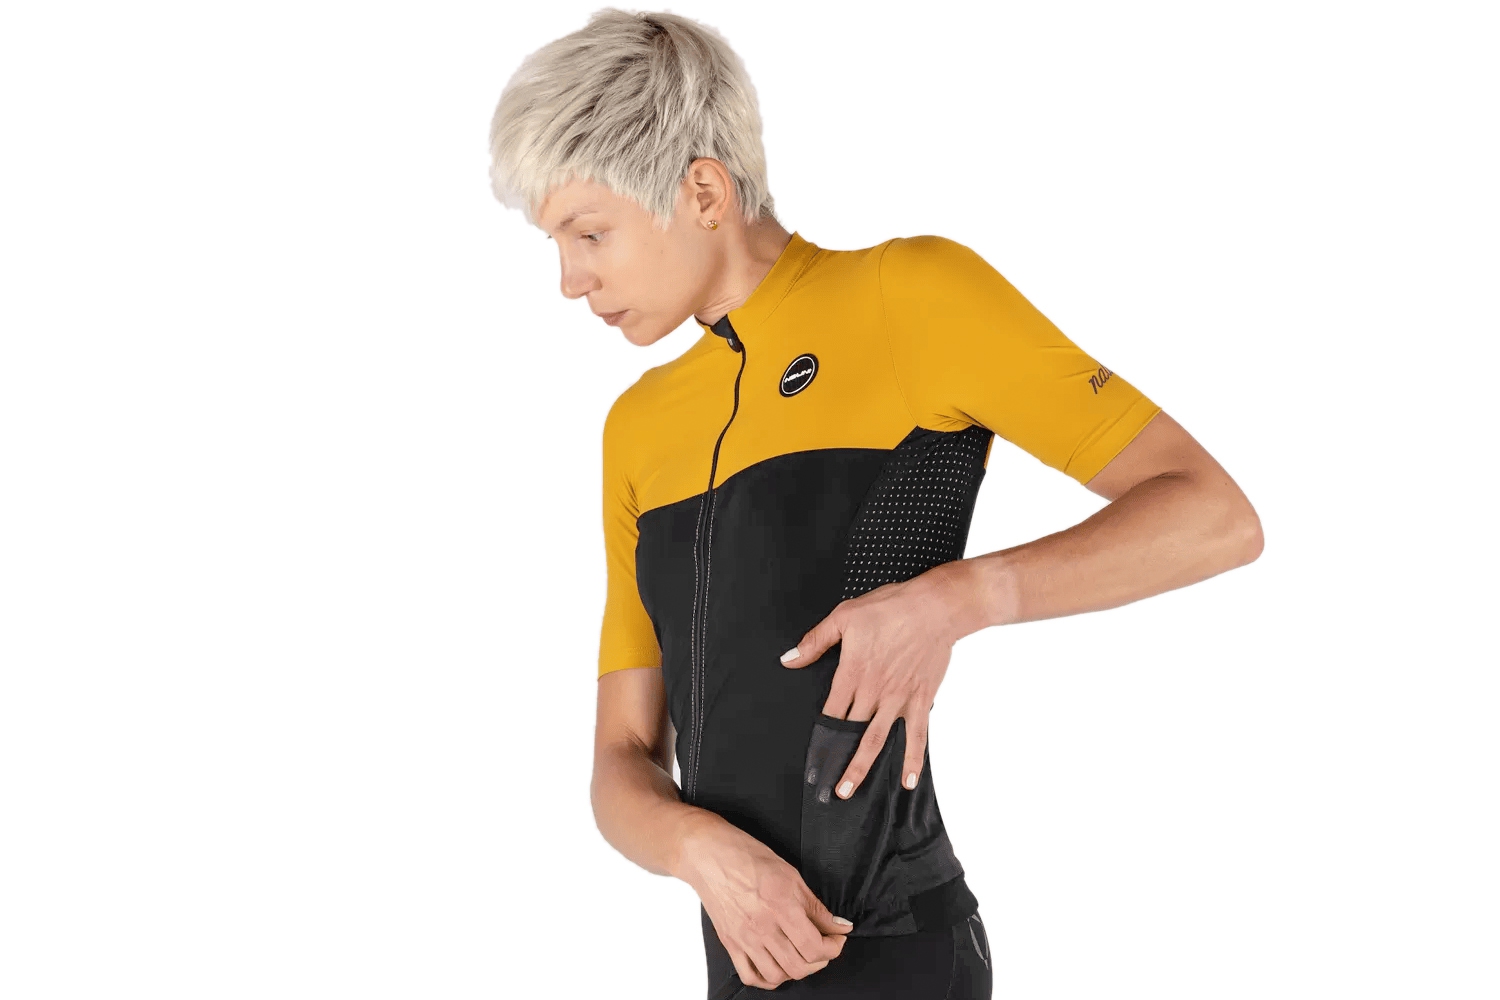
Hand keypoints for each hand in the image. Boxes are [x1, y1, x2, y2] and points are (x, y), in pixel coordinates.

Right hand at [675, 812, 851, 989]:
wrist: (707, 855)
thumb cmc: (746, 856)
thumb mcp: (790, 873)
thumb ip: (815, 905)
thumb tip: (839, 925)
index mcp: (780, 905)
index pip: (814, 946)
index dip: (834, 947)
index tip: (837, 938)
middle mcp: (762, 927)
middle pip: (799, 966)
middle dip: (820, 960)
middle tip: (824, 946)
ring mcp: (744, 938)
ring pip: (777, 976)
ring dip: (796, 970)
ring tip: (802, 955)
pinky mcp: (730, 943)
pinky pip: (750, 976)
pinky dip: (767, 979)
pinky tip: (777, 965)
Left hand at [781, 559, 983, 799]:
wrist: (935, 607)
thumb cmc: (891, 608)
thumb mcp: (845, 616)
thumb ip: (816, 641)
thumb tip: (789, 659)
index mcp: (853, 673)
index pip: (830, 712)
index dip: (819, 736)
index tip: (810, 757)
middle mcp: (874, 692)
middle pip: (850, 733)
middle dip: (836, 760)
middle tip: (824, 787)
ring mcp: (898, 699)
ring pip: (877, 740)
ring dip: (863, 767)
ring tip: (850, 791)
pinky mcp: (920, 700)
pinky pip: (917, 735)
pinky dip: (913, 759)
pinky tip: (908, 781)